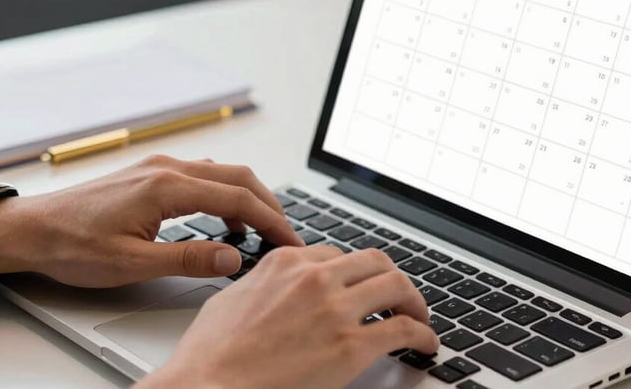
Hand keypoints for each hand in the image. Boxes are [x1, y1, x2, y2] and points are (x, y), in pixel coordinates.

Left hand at [0, 155, 302, 286]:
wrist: (31, 229)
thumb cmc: (71, 243)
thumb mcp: (131, 262)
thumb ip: (188, 258)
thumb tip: (232, 257)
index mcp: (167, 186)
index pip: (238, 199)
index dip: (271, 221)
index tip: (289, 241)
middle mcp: (168, 168)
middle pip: (239, 178)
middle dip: (269, 205)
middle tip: (285, 234)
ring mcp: (160, 167)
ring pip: (223, 173)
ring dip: (248, 198)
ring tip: (261, 230)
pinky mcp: (152, 174)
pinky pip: (204, 176)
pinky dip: (225, 195)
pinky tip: (223, 219)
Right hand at [138, 246, 439, 388]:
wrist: (206, 386)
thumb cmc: (210, 354)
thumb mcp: (232, 298)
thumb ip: (262, 282)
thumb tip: (273, 283)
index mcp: (286, 263)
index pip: (337, 254)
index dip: (355, 272)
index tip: (362, 285)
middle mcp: (315, 278)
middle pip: (375, 262)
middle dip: (392, 277)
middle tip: (398, 295)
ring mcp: (334, 309)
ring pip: (396, 286)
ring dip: (414, 301)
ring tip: (418, 316)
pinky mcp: (350, 346)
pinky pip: (402, 330)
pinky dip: (422, 334)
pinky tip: (424, 343)